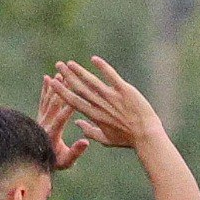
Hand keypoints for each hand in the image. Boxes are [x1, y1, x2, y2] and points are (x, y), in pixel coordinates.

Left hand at [37, 76, 89, 171]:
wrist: (35, 162)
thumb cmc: (55, 162)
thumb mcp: (67, 161)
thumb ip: (75, 151)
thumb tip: (86, 141)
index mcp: (52, 133)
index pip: (62, 117)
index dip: (69, 106)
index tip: (77, 95)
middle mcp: (44, 124)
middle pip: (54, 104)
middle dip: (62, 90)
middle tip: (68, 77)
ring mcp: (40, 119)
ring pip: (48, 99)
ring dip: (54, 86)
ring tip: (60, 73)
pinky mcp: (39, 117)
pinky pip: (42, 101)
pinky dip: (44, 89)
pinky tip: (47, 78)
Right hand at [47, 56, 164, 151]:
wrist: (146, 135)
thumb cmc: (128, 139)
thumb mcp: (106, 140)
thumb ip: (89, 131)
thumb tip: (77, 123)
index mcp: (94, 116)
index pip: (73, 101)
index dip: (62, 91)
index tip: (52, 83)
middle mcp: (100, 105)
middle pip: (79, 88)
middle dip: (67, 76)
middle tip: (58, 65)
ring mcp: (112, 97)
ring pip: (91, 81)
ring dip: (79, 71)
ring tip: (69, 63)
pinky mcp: (125, 90)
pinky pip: (111, 76)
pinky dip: (102, 67)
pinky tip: (94, 59)